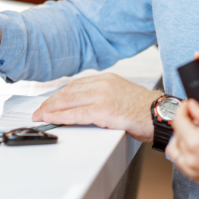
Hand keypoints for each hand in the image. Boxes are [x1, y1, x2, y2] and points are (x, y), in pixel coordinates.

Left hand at [31, 73, 160, 141]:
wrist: (159, 115)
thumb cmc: (145, 110)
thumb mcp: (121, 95)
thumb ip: (104, 96)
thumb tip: (86, 106)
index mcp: (107, 79)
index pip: (76, 85)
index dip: (59, 94)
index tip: (49, 102)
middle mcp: (103, 84)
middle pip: (69, 92)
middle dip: (50, 102)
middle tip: (38, 111)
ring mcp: (102, 97)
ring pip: (69, 102)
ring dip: (51, 109)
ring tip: (40, 116)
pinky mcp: (103, 111)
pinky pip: (76, 114)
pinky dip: (60, 117)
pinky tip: (51, 119)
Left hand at [167, 100, 198, 197]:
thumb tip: (191, 106)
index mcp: (195, 142)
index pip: (178, 121)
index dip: (182, 109)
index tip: (188, 105)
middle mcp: (189, 158)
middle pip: (175, 135)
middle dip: (182, 123)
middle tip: (192, 117)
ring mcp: (191, 170)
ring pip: (175, 151)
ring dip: (180, 139)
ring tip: (193, 132)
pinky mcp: (196, 177)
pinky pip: (182, 162)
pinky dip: (184, 153)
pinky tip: (197, 146)